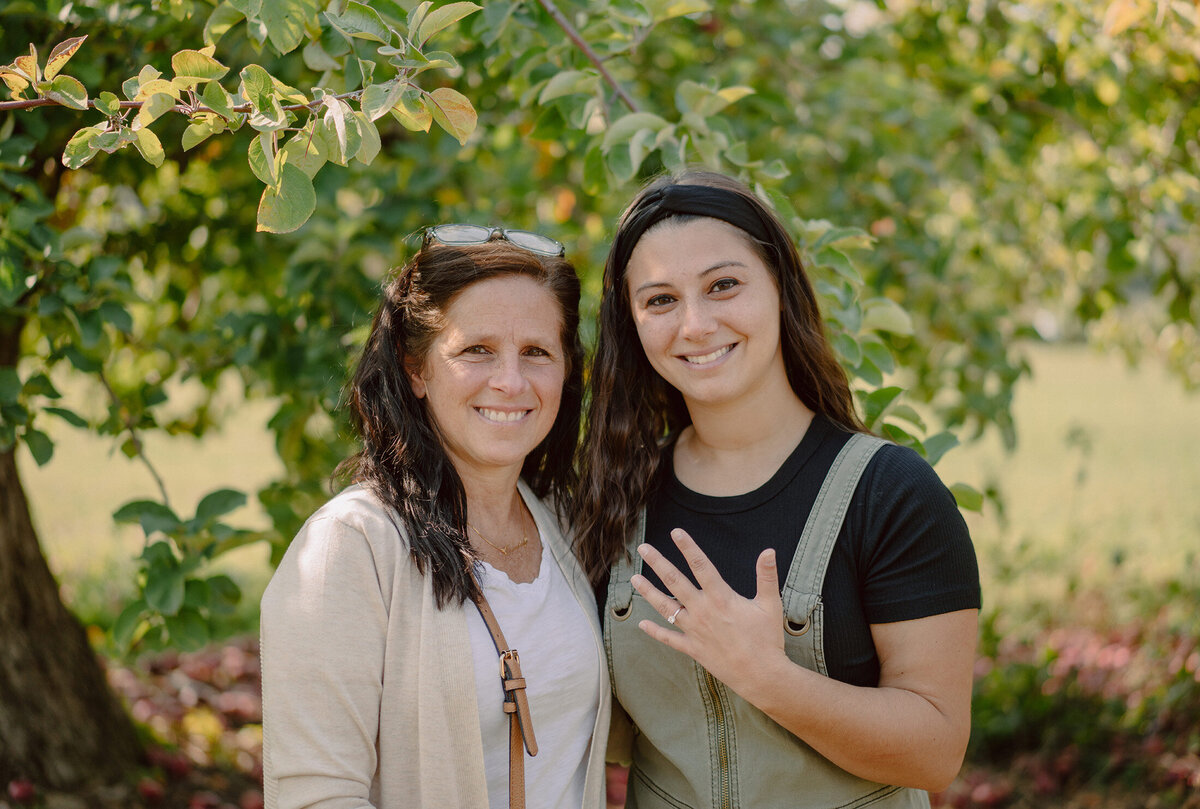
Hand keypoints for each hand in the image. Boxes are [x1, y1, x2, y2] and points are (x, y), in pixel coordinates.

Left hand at [630, 528, 787, 695]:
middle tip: (643, 548)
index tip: (675, 532)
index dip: (688, 547)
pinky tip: (641, 624)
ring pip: (666, 608)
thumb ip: (766, 576)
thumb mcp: (770, 605)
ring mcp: (695, 631)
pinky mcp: (693, 648)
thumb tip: (768, 551)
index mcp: (721, 598)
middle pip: (675, 582)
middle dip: (658, 563)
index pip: (701, 565)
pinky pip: (669, 639)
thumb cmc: (767, 639)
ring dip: (648, 592)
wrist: (761, 676)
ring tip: (634, 579)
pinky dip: (655, 631)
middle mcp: (703, 611)